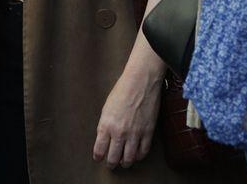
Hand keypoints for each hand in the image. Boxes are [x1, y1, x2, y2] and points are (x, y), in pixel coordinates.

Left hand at [93, 54, 163, 168]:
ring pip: (129, 159)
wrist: (140, 81)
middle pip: (113, 158)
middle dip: (111, 164)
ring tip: (124, 162)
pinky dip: (139, 156)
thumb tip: (105, 139)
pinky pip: (143, 151)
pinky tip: (137, 154)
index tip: (99, 158)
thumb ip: (105, 125)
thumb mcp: (106, 108)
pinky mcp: (148, 132)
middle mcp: (119, 132)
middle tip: (111, 164)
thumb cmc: (122, 90)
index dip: (98, 157)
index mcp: (106, 125)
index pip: (99, 150)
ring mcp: (135, 134)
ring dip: (125, 163)